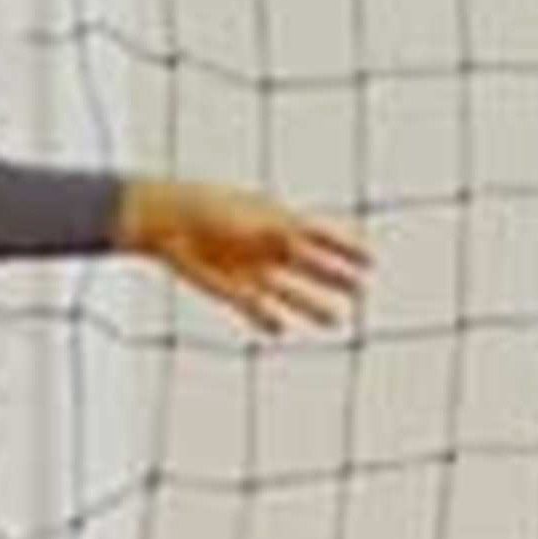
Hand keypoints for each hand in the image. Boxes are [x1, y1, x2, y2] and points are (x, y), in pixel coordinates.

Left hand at [126, 179, 368, 334]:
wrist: (167, 221)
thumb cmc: (209, 209)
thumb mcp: (245, 216)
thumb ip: (270, 229)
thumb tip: (294, 238)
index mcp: (279, 224)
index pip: (321, 238)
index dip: (346, 250)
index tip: (370, 262)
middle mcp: (271, 251)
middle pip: (311, 268)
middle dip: (336, 279)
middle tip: (360, 291)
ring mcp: (253, 272)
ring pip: (290, 293)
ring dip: (312, 305)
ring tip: (335, 320)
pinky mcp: (231, 290)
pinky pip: (255, 309)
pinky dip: (266, 319)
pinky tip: (279, 329)